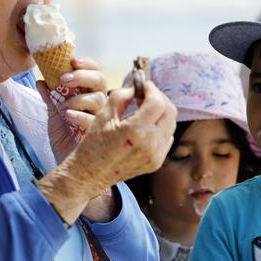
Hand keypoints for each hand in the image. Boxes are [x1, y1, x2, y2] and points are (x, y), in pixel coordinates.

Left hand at [36, 57, 106, 162]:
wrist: (65, 162)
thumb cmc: (64, 137)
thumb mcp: (53, 114)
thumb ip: (50, 97)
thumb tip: (41, 81)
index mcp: (88, 93)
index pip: (95, 71)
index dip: (87, 64)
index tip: (73, 60)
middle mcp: (98, 103)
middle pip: (100, 80)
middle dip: (82, 76)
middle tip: (65, 79)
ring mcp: (100, 117)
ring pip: (99, 98)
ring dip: (78, 98)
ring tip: (63, 107)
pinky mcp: (99, 133)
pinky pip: (94, 120)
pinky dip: (80, 115)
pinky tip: (68, 116)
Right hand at [38, 81, 176, 224]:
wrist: (89, 175)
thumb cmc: (93, 144)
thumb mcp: (103, 115)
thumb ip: (121, 96)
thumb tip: (136, 87)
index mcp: (136, 131)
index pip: (157, 102)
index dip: (152, 89)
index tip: (143, 85)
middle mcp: (150, 144)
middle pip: (170, 112)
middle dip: (159, 98)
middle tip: (146, 94)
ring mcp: (156, 156)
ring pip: (171, 124)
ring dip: (162, 112)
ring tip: (146, 108)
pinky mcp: (156, 163)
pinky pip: (167, 138)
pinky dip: (161, 127)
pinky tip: (147, 125)